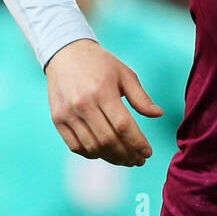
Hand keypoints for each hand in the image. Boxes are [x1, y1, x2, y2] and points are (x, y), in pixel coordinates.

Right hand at [46, 39, 162, 166]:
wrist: (66, 54)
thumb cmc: (101, 64)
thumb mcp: (125, 74)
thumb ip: (141, 97)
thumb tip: (158, 114)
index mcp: (103, 91)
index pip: (123, 126)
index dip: (137, 143)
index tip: (148, 153)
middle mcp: (83, 104)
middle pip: (108, 140)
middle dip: (127, 155)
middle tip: (139, 160)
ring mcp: (68, 113)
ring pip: (92, 146)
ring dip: (111, 158)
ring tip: (126, 160)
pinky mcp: (57, 120)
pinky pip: (76, 146)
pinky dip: (92, 154)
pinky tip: (105, 153)